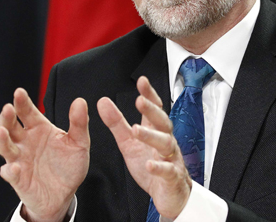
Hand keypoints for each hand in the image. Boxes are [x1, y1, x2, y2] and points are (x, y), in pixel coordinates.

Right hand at [0, 88, 89, 221]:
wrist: (65, 194)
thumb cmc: (69, 165)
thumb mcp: (79, 143)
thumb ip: (79, 123)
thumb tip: (80, 101)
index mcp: (39, 128)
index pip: (27, 112)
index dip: (22, 102)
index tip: (19, 92)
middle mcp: (25, 141)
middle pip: (11, 126)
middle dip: (7, 117)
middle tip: (8, 108)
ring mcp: (19, 159)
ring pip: (4, 147)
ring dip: (1, 140)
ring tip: (2, 132)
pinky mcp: (18, 179)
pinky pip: (10, 174)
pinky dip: (10, 170)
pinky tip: (14, 167)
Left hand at [97, 77, 191, 219]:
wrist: (170, 194)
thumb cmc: (152, 165)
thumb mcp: (129, 143)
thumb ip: (116, 123)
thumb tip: (102, 102)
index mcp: (155, 131)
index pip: (154, 109)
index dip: (149, 94)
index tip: (141, 81)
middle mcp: (166, 141)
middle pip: (162, 122)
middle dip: (152, 110)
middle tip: (140, 101)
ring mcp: (171, 158)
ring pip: (165, 143)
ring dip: (151, 136)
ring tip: (137, 130)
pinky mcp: (172, 177)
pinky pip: (168, 171)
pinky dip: (159, 167)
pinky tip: (149, 164)